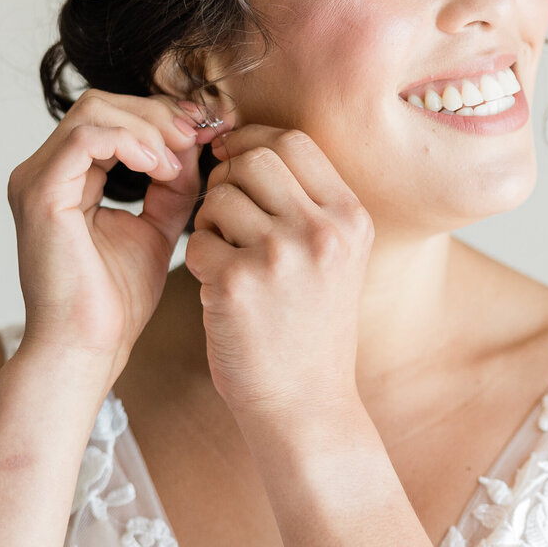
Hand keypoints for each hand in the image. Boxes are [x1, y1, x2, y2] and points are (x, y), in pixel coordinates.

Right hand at [6, 88, 225, 381]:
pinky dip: (132, 142)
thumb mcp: (156, 230)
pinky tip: (161, 169)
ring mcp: (36, 180)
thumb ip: (171, 187)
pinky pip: (88, 137)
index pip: (111, 118)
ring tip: (180, 163)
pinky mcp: (42, 194)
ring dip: (149, 128)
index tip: (208, 132)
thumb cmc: (115, 304)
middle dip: (159, 115)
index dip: (162, 117)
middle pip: (102, 104)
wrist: (88, 350)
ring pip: (96, 111)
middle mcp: (42, 173)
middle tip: (202, 136)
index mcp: (64, 180)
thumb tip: (193, 146)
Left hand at [184, 125, 373, 427]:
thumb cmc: (310, 330)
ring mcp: (280, 257)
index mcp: (350, 218)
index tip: (232, 159)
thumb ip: (305, 203)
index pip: (293, 141)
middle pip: (254, 159)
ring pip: (220, 196)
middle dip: (226, 178)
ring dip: (210, 221)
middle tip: (224, 214)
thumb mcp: (336, 258)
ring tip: (227, 257)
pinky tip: (221, 289)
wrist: (305, 405)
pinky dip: (200, 259)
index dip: (252, 141)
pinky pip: (198, 241)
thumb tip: (243, 146)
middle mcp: (321, 232)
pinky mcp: (238, 284)